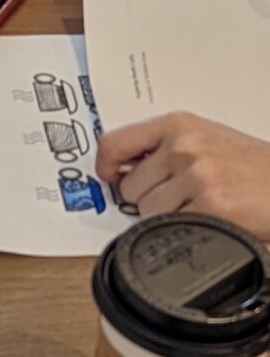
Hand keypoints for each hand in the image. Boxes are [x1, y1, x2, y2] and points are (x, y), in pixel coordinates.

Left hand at [97, 112, 269, 241]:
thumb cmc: (251, 164)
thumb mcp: (205, 138)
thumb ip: (164, 146)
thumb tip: (123, 166)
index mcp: (176, 125)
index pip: (115, 142)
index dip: (105, 165)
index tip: (107, 176)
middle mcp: (182, 146)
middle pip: (129, 187)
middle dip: (147, 198)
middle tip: (177, 197)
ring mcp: (195, 176)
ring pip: (148, 212)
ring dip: (167, 217)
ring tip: (197, 206)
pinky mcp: (210, 207)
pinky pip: (172, 229)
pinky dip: (186, 231)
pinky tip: (207, 220)